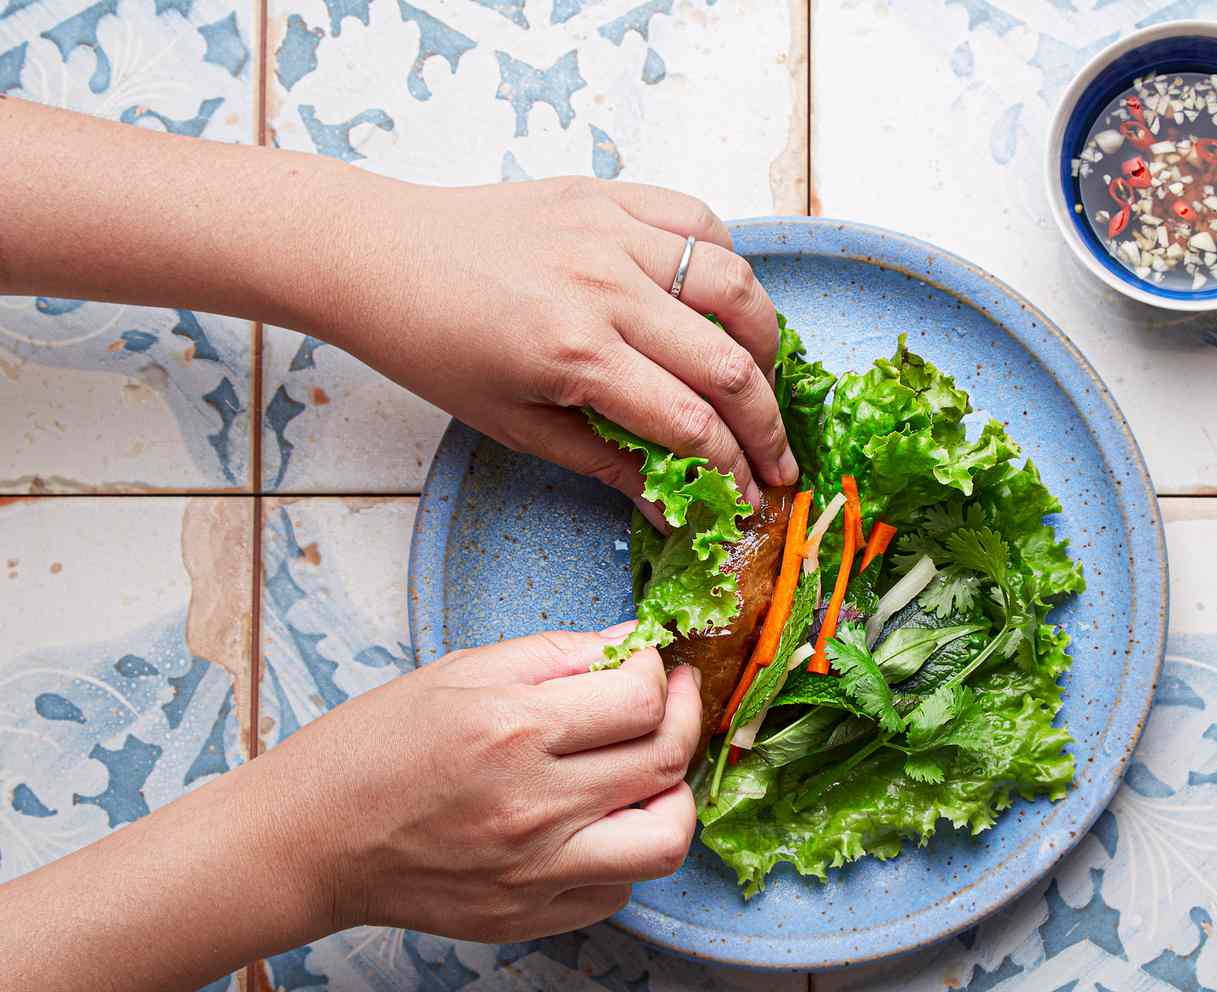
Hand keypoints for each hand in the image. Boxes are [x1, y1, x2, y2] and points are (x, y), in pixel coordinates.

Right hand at [279, 625, 700, 941]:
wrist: (307, 842)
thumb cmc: (372, 749)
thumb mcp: (456, 673)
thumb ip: (553, 655)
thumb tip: (629, 643)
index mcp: (512, 730)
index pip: (640, 699)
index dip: (659, 672)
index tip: (651, 664)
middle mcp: (533, 806)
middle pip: (665, 762)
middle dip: (686, 716)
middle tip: (674, 698)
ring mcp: (535, 871)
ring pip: (665, 841)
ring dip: (675, 797)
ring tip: (653, 771)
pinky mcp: (529, 916)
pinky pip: (619, 890)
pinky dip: (628, 852)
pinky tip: (603, 821)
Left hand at [322, 175, 797, 515]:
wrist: (377, 256)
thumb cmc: (434, 347)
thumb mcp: (514, 425)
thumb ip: (605, 462)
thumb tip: (672, 508)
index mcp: (576, 355)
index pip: (690, 424)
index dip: (733, 472)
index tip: (750, 501)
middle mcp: (606, 288)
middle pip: (727, 364)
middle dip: (765, 425)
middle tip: (778, 462)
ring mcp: (612, 233)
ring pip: (734, 284)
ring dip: (764, 341)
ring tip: (761, 381)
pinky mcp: (608, 197)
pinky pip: (698, 220)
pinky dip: (726, 262)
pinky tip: (724, 300)